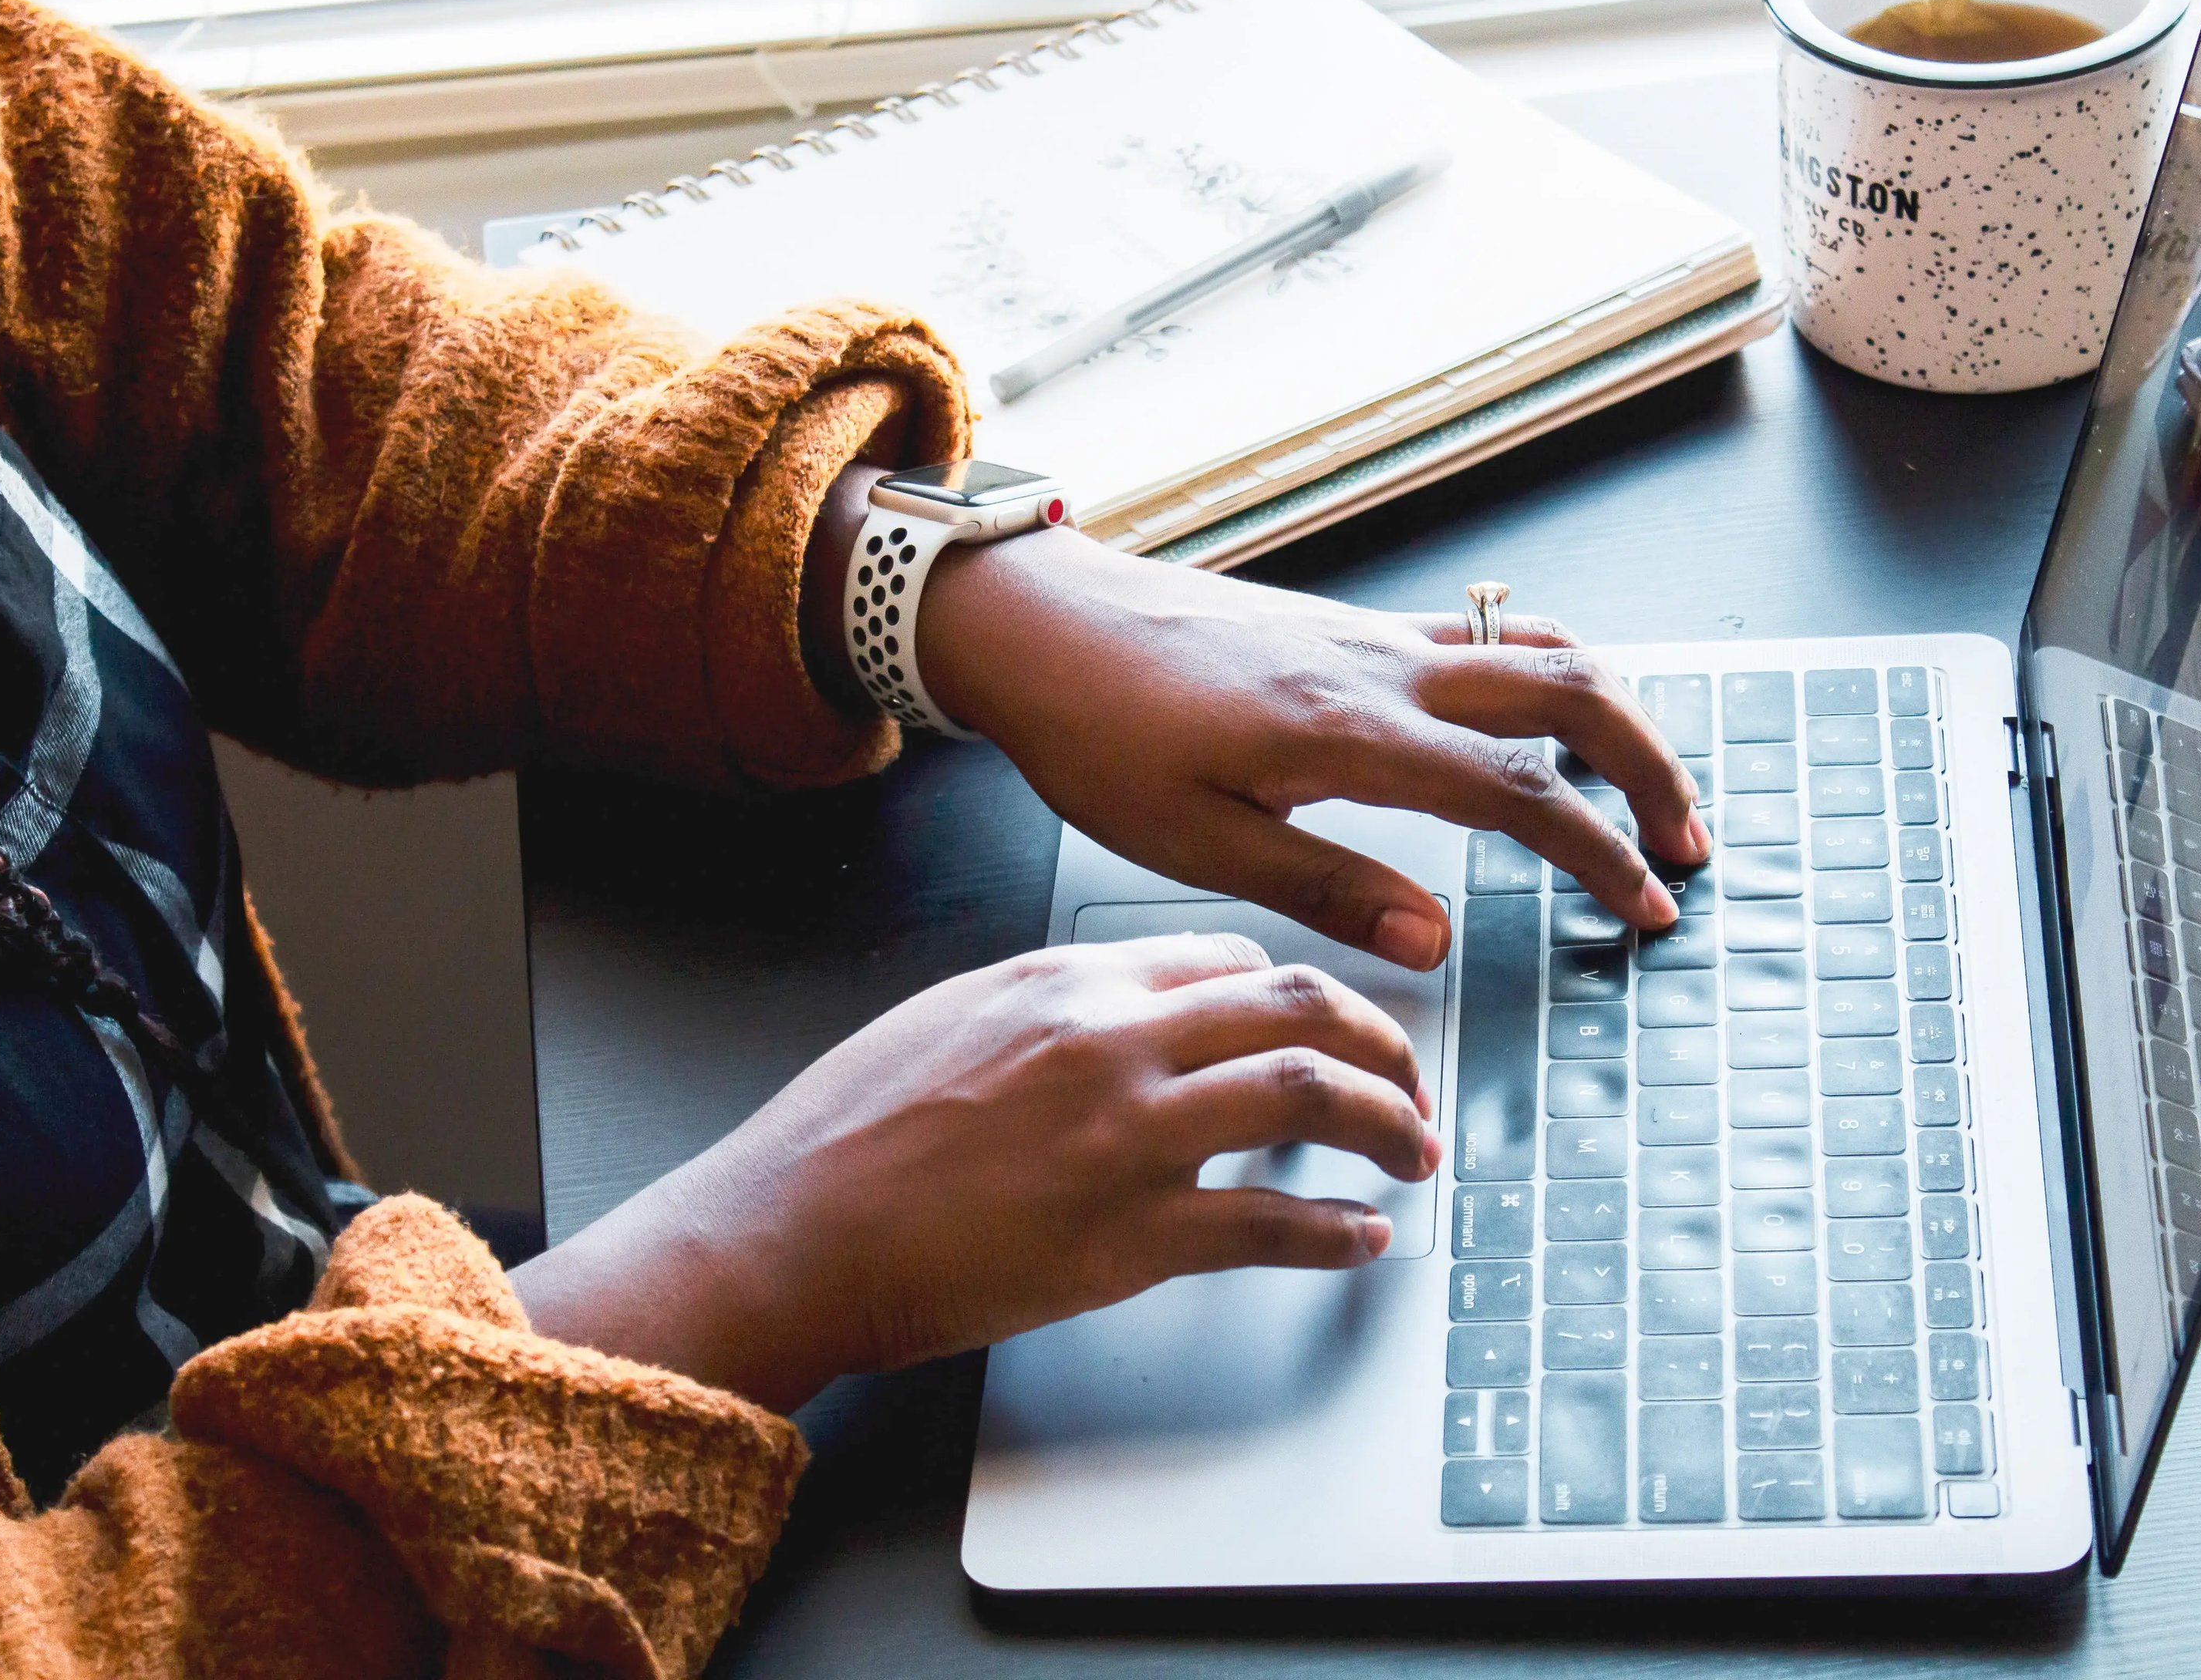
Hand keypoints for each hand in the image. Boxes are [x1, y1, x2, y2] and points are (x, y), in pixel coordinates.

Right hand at [512, 934, 1434, 1413]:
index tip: (1328, 1025)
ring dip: (1387, 1124)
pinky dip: (1336, 1233)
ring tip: (1413, 1153)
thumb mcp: (950, 1017)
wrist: (787, 1232)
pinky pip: (1271, 1224)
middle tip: (1410, 1082)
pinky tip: (1360, 1240)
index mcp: (1069, 979)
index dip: (1301, 992)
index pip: (1231, 959)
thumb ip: (1053, 1006)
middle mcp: (1113, 1039)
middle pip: (1298, 1007)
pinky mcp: (1129, 1237)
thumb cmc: (846, 1135)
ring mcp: (1128, 1136)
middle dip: (1382, 1041)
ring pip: (1311, 1095)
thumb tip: (1132, 1014)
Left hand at [914, 525, 1707, 969]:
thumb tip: (1438, 940)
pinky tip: (1549, 725)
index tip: (1646, 906)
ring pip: (1539, 648)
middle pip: (1571, 689)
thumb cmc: (1098, 734)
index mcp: (1349, 732)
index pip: (1521, 790)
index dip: (1599, 852)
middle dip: (1651, 764)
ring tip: (1645, 785)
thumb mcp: (1196, 845)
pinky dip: (1550, 674)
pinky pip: (1486, 635)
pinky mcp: (1353, 627)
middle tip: (1687, 843)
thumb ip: (1328, 890)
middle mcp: (1382, 667)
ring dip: (1614, 712)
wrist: (1041, 625)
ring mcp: (1373, 635)